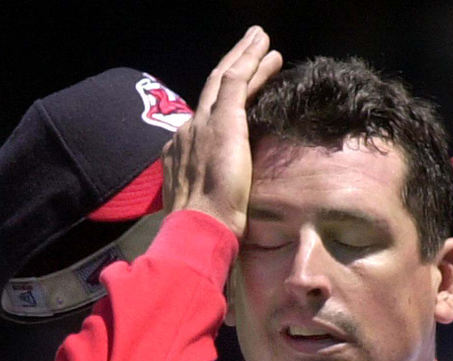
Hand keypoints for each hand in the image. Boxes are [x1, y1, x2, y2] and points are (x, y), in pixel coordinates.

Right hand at [162, 26, 282, 233]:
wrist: (199, 228)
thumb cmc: (205, 229)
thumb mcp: (204, 206)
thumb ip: (211, 193)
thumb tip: (225, 200)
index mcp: (182, 152)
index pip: (205, 115)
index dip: (221, 98)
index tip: (237, 87)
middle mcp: (188, 131)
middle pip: (212, 88)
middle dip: (231, 63)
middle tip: (248, 44)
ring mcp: (203, 124)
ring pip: (226, 78)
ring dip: (245, 55)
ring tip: (261, 38)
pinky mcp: (224, 122)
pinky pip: (239, 82)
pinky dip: (254, 64)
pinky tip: (270, 53)